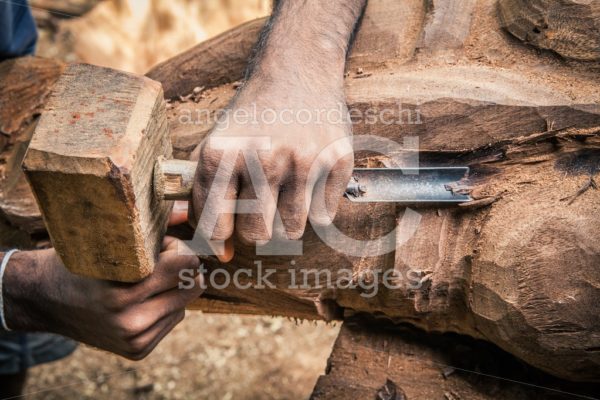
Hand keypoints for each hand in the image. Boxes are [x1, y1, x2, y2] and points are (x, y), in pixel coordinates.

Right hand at [3, 237, 202, 359]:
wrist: (44, 300)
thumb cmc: (80, 261)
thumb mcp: (109, 240)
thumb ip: (153, 229)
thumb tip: (186, 213)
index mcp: (123, 291)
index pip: (184, 265)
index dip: (179, 250)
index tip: (165, 246)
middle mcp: (130, 321)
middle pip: (190, 287)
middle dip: (181, 270)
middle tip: (160, 261)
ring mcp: (134, 339)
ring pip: (183, 305)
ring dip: (172, 291)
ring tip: (145, 282)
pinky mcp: (137, 351)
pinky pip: (172, 321)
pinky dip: (164, 308)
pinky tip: (140, 301)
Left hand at [190, 86, 353, 260]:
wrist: (296, 72)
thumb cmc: (251, 119)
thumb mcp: (215, 144)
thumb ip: (206, 198)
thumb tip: (221, 254)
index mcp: (223, 155)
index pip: (216, 226)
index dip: (221, 239)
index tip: (228, 237)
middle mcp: (262, 158)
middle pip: (257, 235)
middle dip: (257, 228)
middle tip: (262, 206)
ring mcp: (303, 160)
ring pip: (292, 231)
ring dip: (288, 219)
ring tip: (286, 191)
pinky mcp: (336, 162)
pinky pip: (323, 217)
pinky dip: (316, 206)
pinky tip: (309, 179)